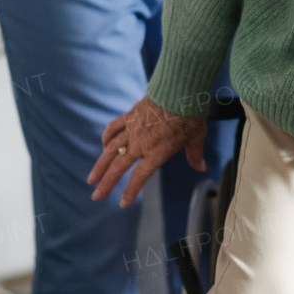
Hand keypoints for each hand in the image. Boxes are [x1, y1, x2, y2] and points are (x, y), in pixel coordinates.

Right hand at [87, 96, 206, 207]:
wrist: (179, 90)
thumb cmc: (189, 115)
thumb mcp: (196, 137)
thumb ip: (195, 155)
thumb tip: (201, 168)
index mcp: (157, 152)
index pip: (139, 177)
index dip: (130, 191)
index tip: (122, 203)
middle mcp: (141, 143)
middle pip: (119, 167)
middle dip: (106, 184)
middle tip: (96, 197)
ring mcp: (132, 129)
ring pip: (110, 151)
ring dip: (100, 166)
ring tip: (92, 179)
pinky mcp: (129, 116)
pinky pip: (114, 129)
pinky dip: (107, 138)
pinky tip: (103, 146)